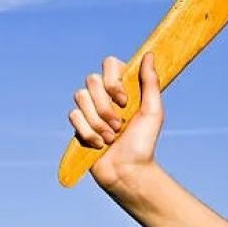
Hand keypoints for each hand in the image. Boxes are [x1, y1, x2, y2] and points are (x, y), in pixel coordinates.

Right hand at [68, 52, 163, 191]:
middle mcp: (104, 94)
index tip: (124, 101)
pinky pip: (74, 116)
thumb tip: (150, 54)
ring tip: (111, 138)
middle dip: (105, 106)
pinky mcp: (79, 124)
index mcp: (122, 88)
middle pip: (92, 80)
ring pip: (80, 97)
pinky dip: (88, 132)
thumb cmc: (144, 143)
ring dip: (98, 121)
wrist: (129, 172)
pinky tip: (100, 144)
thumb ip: (150, 82)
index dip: (112, 80)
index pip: (109, 64)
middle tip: (120, 125)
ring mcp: (89, 109)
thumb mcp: (153, 111)